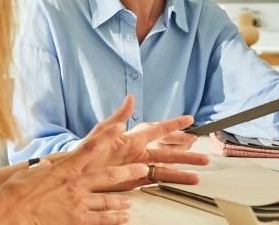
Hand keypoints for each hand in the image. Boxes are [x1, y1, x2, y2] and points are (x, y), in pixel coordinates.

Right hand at [0, 122, 147, 224]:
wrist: (9, 215)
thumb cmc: (14, 195)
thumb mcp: (29, 173)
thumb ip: (43, 168)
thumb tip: (48, 165)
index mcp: (64, 168)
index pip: (91, 147)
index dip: (108, 136)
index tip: (121, 127)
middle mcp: (75, 184)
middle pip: (109, 175)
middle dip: (128, 172)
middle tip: (142, 168)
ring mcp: (77, 203)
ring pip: (108, 200)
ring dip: (122, 200)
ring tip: (132, 200)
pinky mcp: (76, 220)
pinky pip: (101, 220)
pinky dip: (114, 219)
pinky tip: (123, 218)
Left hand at [76, 95, 209, 190]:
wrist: (75, 174)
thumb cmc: (87, 151)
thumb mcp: (102, 131)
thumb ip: (119, 115)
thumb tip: (131, 98)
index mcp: (133, 137)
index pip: (158, 129)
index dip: (174, 124)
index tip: (189, 120)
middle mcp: (139, 151)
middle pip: (168, 151)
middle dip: (186, 153)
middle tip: (204, 155)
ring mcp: (138, 166)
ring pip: (165, 167)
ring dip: (182, 170)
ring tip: (198, 173)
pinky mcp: (135, 179)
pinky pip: (157, 179)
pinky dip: (171, 181)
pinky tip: (183, 181)